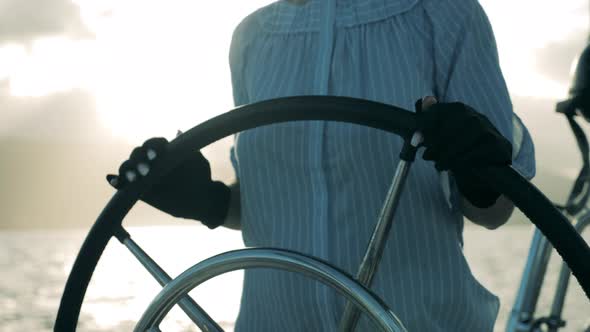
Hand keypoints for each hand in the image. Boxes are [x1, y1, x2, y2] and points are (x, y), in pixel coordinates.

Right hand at [107, 137, 230, 228]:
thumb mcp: (199, 162)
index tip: (156, 156)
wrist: (201, 200)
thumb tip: (178, 132)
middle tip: (146, 171)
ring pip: (128, 166)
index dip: (152, 147)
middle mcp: (152, 161)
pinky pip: (123, 184)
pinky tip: (113, 180)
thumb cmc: (201, 178)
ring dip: (127, 169)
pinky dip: (116, 180)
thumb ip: (189, 149)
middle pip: (137, 153)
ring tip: (133, 178)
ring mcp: (143, 175)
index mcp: (165, 151)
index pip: (153, 144)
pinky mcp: (138, 190)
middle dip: (138, 159)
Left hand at [417, 97, 511, 207]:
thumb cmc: (459, 145)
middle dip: (435, 144)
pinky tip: (451, 167)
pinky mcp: (497, 144)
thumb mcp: (442, 133)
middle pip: (449, 127)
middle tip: (426, 156)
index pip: (437, 112)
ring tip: (438, 165)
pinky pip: (475, 153)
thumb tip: (422, 102)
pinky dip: (460, 162)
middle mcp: (473, 115)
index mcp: (458, 109)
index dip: (424, 126)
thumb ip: (429, 120)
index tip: (415, 141)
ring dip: (446, 156)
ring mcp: (487, 129)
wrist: (488, 161)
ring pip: (462, 141)